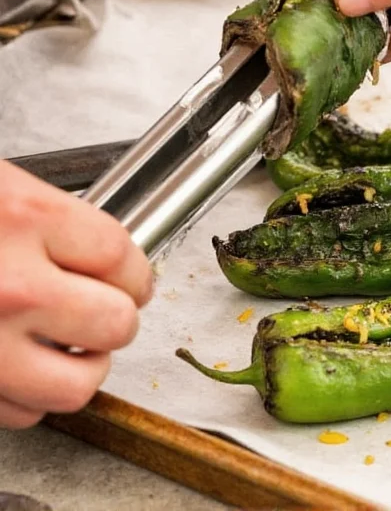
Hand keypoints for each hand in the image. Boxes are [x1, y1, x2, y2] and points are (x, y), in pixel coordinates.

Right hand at [0, 161, 152, 428]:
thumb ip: (46, 222)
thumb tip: (105, 258)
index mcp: (20, 218)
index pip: (123, 258)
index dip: (136, 272)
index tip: (132, 279)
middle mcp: (8, 286)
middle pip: (115, 323)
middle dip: (115, 317)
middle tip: (102, 309)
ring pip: (78, 385)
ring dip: (82, 366)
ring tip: (67, 345)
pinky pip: (21, 414)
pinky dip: (27, 396)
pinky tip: (15, 365)